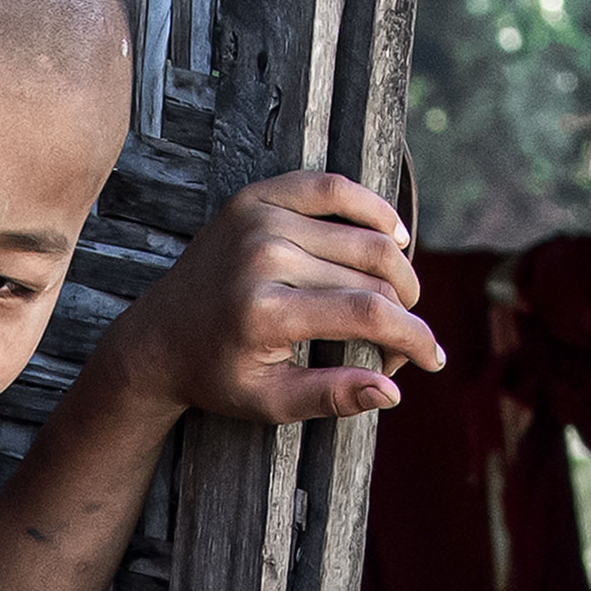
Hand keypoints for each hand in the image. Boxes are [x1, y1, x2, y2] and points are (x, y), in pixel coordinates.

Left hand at [101, 169, 442, 430]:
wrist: (158, 339)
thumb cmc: (217, 375)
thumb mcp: (269, 402)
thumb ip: (331, 398)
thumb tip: (392, 392)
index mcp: (264, 311)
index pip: (367, 314)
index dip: (412, 337)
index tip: (433, 359)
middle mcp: (263, 256)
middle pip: (372, 275)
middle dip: (403, 312)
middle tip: (400, 341)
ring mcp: (258, 220)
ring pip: (363, 236)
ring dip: (396, 269)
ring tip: (398, 300)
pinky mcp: (254, 198)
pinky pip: (332, 188)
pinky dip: (371, 207)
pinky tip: (393, 234)